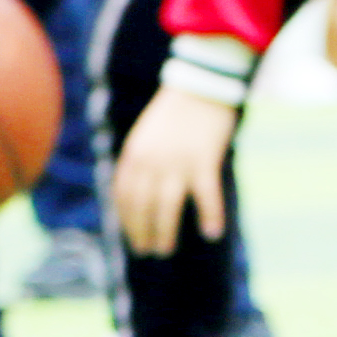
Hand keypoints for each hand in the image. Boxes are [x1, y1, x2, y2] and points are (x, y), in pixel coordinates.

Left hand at [111, 88, 238, 256]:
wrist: (200, 86)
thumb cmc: (175, 112)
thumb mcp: (146, 136)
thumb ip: (140, 163)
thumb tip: (137, 195)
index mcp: (134, 155)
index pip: (124, 197)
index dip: (127, 221)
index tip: (133, 238)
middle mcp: (151, 162)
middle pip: (142, 206)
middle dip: (142, 232)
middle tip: (148, 250)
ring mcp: (178, 162)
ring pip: (166, 207)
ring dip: (164, 231)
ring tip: (165, 249)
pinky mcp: (204, 161)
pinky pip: (206, 195)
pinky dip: (210, 215)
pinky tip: (213, 233)